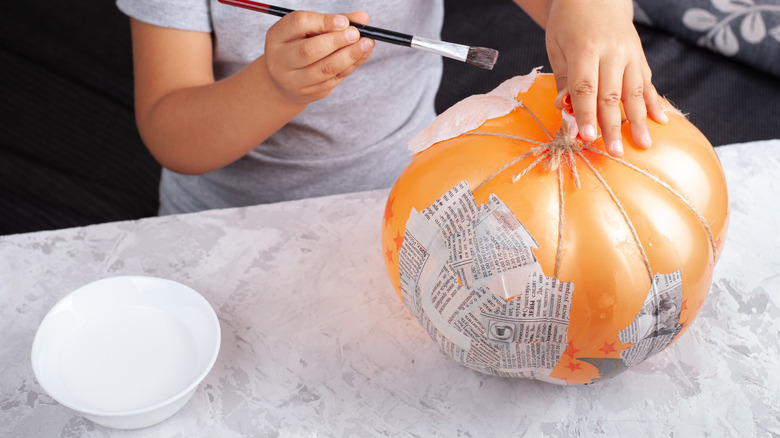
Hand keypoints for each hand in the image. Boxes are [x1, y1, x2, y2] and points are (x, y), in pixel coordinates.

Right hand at [263, 10, 374, 104]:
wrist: (284, 81)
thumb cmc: (299, 46)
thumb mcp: (307, 30)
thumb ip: (333, 22)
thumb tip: (363, 18)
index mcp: (276, 37)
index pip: (298, 24)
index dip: (323, 21)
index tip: (344, 21)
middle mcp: (280, 60)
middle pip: (309, 50)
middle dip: (337, 41)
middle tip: (356, 34)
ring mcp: (294, 81)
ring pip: (325, 69)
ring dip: (349, 55)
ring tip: (367, 43)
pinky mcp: (310, 93)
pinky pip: (334, 79)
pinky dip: (352, 65)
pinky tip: (363, 54)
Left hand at [544, 0, 667, 156]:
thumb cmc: (569, 25)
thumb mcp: (557, 47)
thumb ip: (564, 79)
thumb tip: (566, 110)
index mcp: (586, 48)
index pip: (585, 87)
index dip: (586, 114)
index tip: (586, 138)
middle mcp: (613, 51)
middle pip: (611, 95)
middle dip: (612, 126)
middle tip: (614, 153)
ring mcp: (630, 54)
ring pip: (635, 92)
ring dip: (638, 121)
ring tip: (643, 144)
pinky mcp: (640, 57)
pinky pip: (648, 83)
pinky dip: (654, 103)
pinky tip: (661, 121)